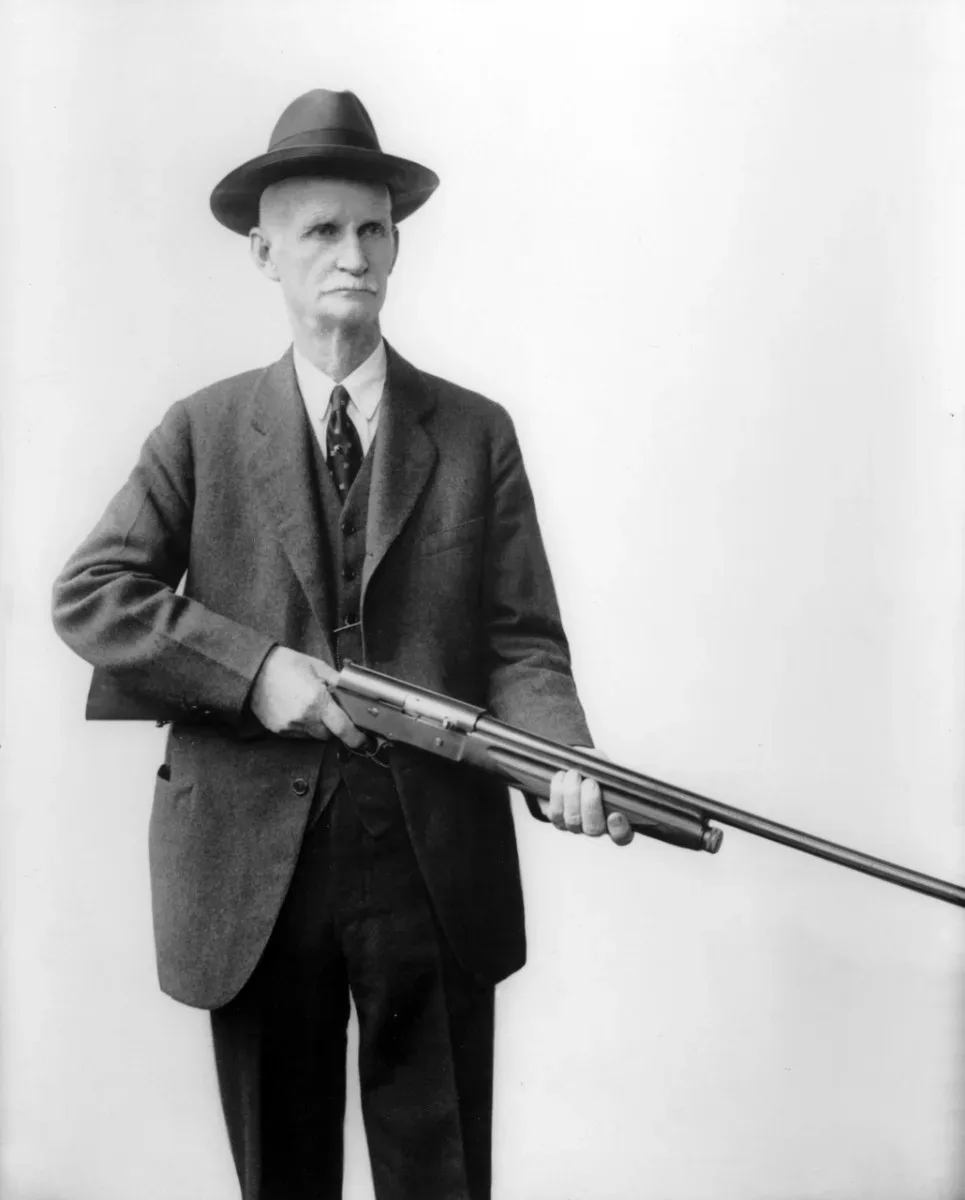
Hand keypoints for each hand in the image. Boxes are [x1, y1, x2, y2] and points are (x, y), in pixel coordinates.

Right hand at [248, 646, 366, 745]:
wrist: (253, 669)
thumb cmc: (284, 664)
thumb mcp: (316, 666)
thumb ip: (336, 681)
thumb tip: (351, 691)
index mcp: (317, 700)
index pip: (343, 727)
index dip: (355, 737)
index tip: (363, 740)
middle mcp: (304, 717)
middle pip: (328, 734)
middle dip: (333, 725)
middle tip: (329, 709)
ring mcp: (290, 726)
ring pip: (313, 735)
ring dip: (317, 725)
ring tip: (309, 705)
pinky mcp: (278, 730)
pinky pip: (298, 734)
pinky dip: (302, 726)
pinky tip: (296, 709)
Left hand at [541, 748, 633, 846]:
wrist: (574, 770)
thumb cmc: (597, 771)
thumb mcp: (610, 769)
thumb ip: (614, 775)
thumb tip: (613, 773)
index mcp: (617, 821)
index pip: (622, 836)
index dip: (619, 830)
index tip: (615, 815)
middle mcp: (596, 828)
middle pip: (594, 828)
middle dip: (590, 804)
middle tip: (591, 782)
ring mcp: (576, 826)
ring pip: (573, 820)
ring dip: (572, 794)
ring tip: (574, 774)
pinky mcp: (558, 819)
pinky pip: (555, 812)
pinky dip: (557, 792)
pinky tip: (562, 776)